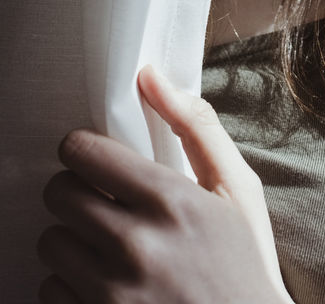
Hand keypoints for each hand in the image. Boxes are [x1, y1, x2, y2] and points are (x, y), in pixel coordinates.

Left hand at [38, 65, 292, 303]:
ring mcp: (111, 295)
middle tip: (100, 203)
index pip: (84, 153)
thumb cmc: (243, 264)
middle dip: (75, 193)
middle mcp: (136, 247)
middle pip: (59, 195)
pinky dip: (69, 287)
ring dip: (71, 241)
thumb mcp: (236, 189)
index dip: (84, 151)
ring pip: (50, 244)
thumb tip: (150, 75)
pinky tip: (104, 285)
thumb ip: (194, 125)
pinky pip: (48, 292)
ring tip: (106, 247)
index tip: (94, 160)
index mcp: (172, 202)